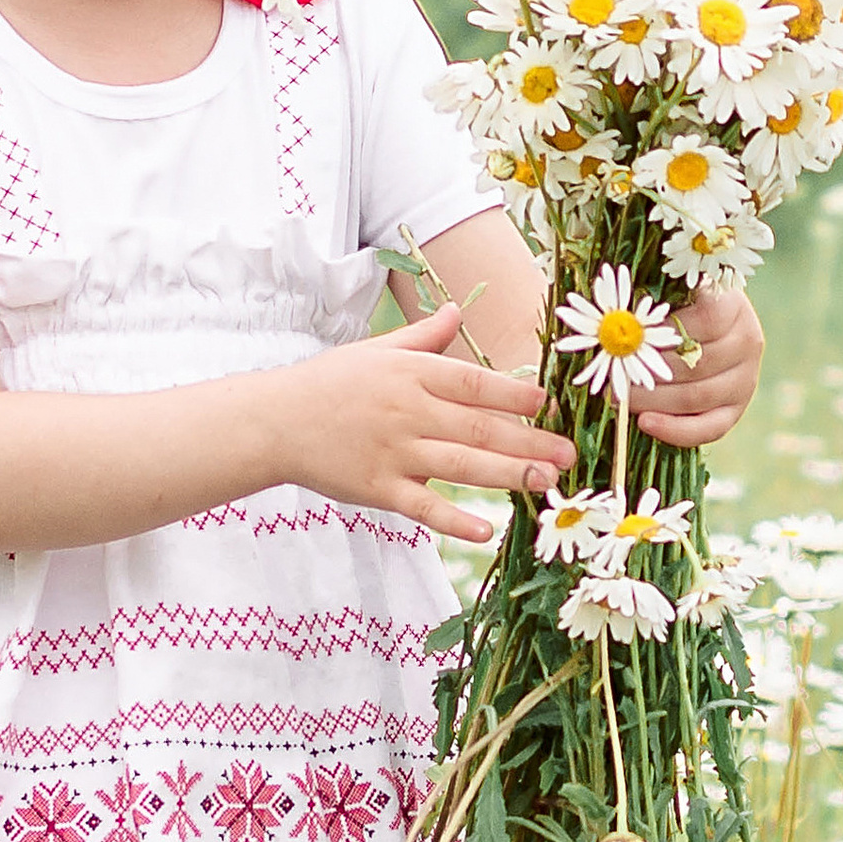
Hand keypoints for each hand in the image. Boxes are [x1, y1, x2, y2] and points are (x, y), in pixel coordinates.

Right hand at [272, 303, 574, 547]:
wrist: (273, 422)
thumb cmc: (329, 383)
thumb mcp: (376, 352)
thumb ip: (423, 337)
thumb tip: (458, 311)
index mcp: (410, 374)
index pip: (473, 383)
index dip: (513, 395)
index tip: (548, 405)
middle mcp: (407, 412)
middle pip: (478, 428)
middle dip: (528, 442)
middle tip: (568, 455)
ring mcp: (393, 453)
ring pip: (461, 467)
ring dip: (507, 476)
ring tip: (547, 484)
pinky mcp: (376, 489)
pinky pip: (422, 507)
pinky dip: (453, 519)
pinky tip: (485, 530)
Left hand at [632, 281, 765, 447]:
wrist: (708, 326)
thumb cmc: (678, 305)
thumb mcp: (670, 292)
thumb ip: (652, 304)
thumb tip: (621, 321)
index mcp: (732, 306)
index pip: (704, 320)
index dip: (663, 332)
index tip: (626, 339)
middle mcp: (747, 342)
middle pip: (697, 364)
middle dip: (649, 374)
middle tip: (612, 379)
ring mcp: (745, 378)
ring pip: (697, 397)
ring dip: (653, 401)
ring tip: (619, 400)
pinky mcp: (736, 408)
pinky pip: (709, 428)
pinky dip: (675, 430)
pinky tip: (644, 423)